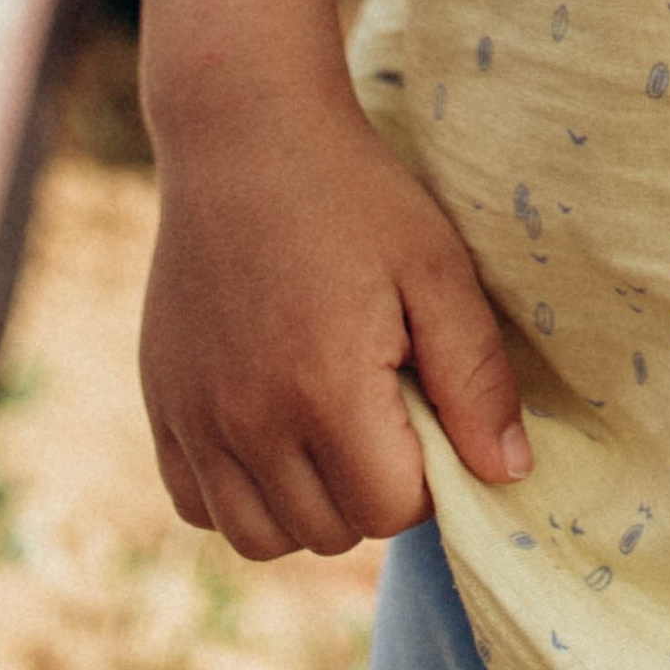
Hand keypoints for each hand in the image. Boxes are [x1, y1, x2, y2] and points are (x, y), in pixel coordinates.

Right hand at [141, 82, 527, 558]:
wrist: (244, 132)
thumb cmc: (353, 194)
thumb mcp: (436, 268)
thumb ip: (476, 378)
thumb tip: (508, 474)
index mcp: (324, 393)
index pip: (392, 512)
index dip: (426, 469)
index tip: (422, 401)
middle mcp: (248, 422)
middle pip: (330, 532)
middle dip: (370, 487)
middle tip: (380, 404)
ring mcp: (195, 418)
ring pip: (261, 537)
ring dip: (306, 504)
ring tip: (328, 424)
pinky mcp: (161, 404)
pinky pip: (197, 505)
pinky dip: (237, 492)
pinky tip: (270, 428)